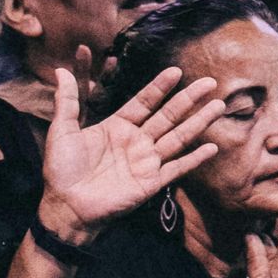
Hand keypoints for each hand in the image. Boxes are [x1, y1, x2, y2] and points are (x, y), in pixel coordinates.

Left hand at [39, 66, 223, 238]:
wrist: (65, 207)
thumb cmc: (61, 170)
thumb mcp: (63, 131)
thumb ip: (67, 101)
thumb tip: (60, 71)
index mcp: (118, 127)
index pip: (144, 101)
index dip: (160, 87)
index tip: (176, 70)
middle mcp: (137, 141)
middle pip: (168, 115)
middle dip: (189, 99)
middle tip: (209, 82)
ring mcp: (146, 162)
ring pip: (178, 137)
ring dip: (199, 122)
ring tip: (218, 106)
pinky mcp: (150, 182)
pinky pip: (177, 168)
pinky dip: (195, 159)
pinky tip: (212, 147)